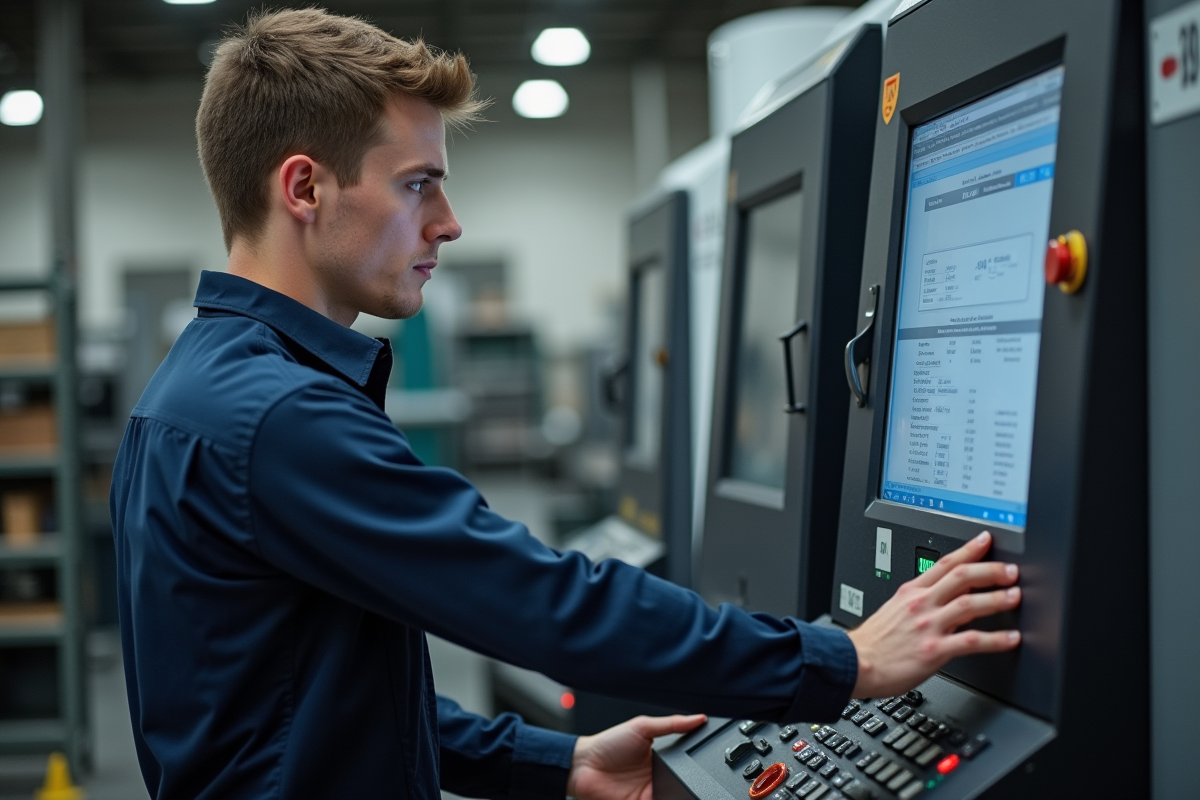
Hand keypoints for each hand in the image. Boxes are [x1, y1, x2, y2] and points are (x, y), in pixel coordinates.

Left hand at [566, 714, 706, 799]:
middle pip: (682, 785)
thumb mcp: (642, 727)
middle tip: (693, 780)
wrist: (582, 766)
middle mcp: (657, 779)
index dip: (696, 766)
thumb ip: (671, 724)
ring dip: (678, 794)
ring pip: (674, 797)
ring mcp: (649, 794)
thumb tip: (698, 718)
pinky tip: (663, 794)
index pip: (686, 765)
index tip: (710, 763)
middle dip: (688, 784)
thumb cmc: (608, 744)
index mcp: (661, 759)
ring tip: (679, 787)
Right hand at [847, 530, 1020, 698]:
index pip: (943, 563)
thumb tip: (946, 601)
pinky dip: (996, 639)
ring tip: (1016, 596)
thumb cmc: (872, 643)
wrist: (855, 664)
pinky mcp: (934, 650)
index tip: (986, 540)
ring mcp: (928, 626)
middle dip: (990, 571)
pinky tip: (1011, 639)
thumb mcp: (893, 611)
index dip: (968, 550)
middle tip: (1011, 570)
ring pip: (969, 604)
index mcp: (911, 592)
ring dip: (997, 599)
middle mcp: (921, 604)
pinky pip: (971, 641)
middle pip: (961, 577)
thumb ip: (919, 603)